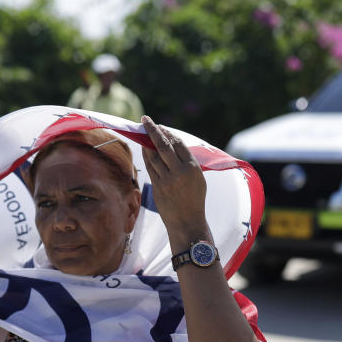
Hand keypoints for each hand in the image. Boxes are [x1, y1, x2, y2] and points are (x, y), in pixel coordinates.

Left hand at [140, 116, 208, 243]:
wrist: (187, 222)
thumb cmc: (194, 199)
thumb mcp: (198, 179)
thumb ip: (187, 163)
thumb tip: (173, 146)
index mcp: (193, 168)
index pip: (178, 144)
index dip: (168, 133)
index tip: (161, 126)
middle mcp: (180, 172)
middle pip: (164, 145)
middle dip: (153, 130)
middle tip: (145, 119)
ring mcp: (168, 179)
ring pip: (154, 155)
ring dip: (147, 142)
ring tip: (143, 132)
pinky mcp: (158, 187)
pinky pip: (150, 167)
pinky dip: (146, 155)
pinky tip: (144, 148)